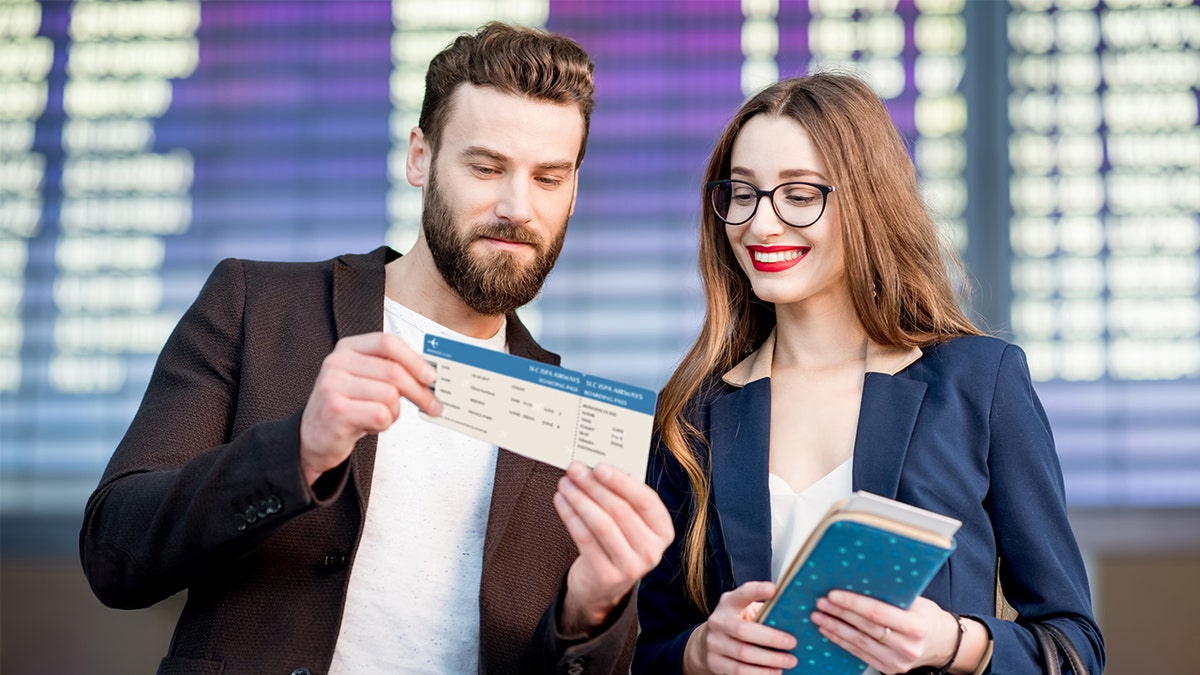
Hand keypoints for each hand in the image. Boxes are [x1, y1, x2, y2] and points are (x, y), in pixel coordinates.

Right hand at [298, 332, 440, 484]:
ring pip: (390, 396)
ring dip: (394, 412)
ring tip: (381, 416)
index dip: (415, 360)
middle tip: (432, 406)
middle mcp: (337, 363)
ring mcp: (333, 386)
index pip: (388, 343)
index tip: (431, 377)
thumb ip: (391, 371)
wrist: (313, 437)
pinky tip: (370, 424)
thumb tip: (430, 376)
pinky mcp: (335, 410)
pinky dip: (384, 424)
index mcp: (348, 348)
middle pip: (394, 371)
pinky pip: (380, 415)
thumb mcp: (365, 380)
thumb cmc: (346, 407)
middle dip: (420, 392)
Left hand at [553, 462, 672, 633]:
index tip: (599, 467)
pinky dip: (570, 516)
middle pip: (620, 510)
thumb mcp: (631, 522)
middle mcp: (652, 551)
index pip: (646, 501)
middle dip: (594, 486)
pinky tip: (561, 502)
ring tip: (565, 484)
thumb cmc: (618, 541)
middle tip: (575, 470)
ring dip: (579, 499)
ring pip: (601, 524)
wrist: (604, 585)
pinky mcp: (606, 575)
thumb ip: (624, 497)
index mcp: (663, 531)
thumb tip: (599, 469)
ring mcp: (631, 566)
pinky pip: (585, 539)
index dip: (622, 482)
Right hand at [684, 581, 797, 674]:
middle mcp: (718, 621)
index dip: (757, 590)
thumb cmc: (736, 623)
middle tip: (792, 643)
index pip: (742, 594)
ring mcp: (714, 643)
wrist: (707, 642)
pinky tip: (774, 672)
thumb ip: (763, 610)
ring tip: (789, 661)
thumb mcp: (745, 611)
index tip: (773, 589)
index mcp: (729, 603)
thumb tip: (795, 616)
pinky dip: (759, 673)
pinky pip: (738, 671)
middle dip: (771, 638)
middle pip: (744, 630)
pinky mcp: (714, 662)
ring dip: (769, 660)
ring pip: (743, 654)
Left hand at [811, 591, 963, 673]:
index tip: (833, 595)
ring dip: (835, 628)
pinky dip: (841, 641)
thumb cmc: (926, 616)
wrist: (942, 643)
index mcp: (916, 625)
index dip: (853, 604)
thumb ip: (892, 594)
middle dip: (839, 614)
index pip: (877, 612)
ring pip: (859, 643)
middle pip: (865, 628)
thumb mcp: (916, 601)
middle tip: (821, 603)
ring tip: (819, 616)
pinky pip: (860, 654)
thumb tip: (858, 579)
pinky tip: (829, 631)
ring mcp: (898, 662)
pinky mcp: (889, 670)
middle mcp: (908, 646)